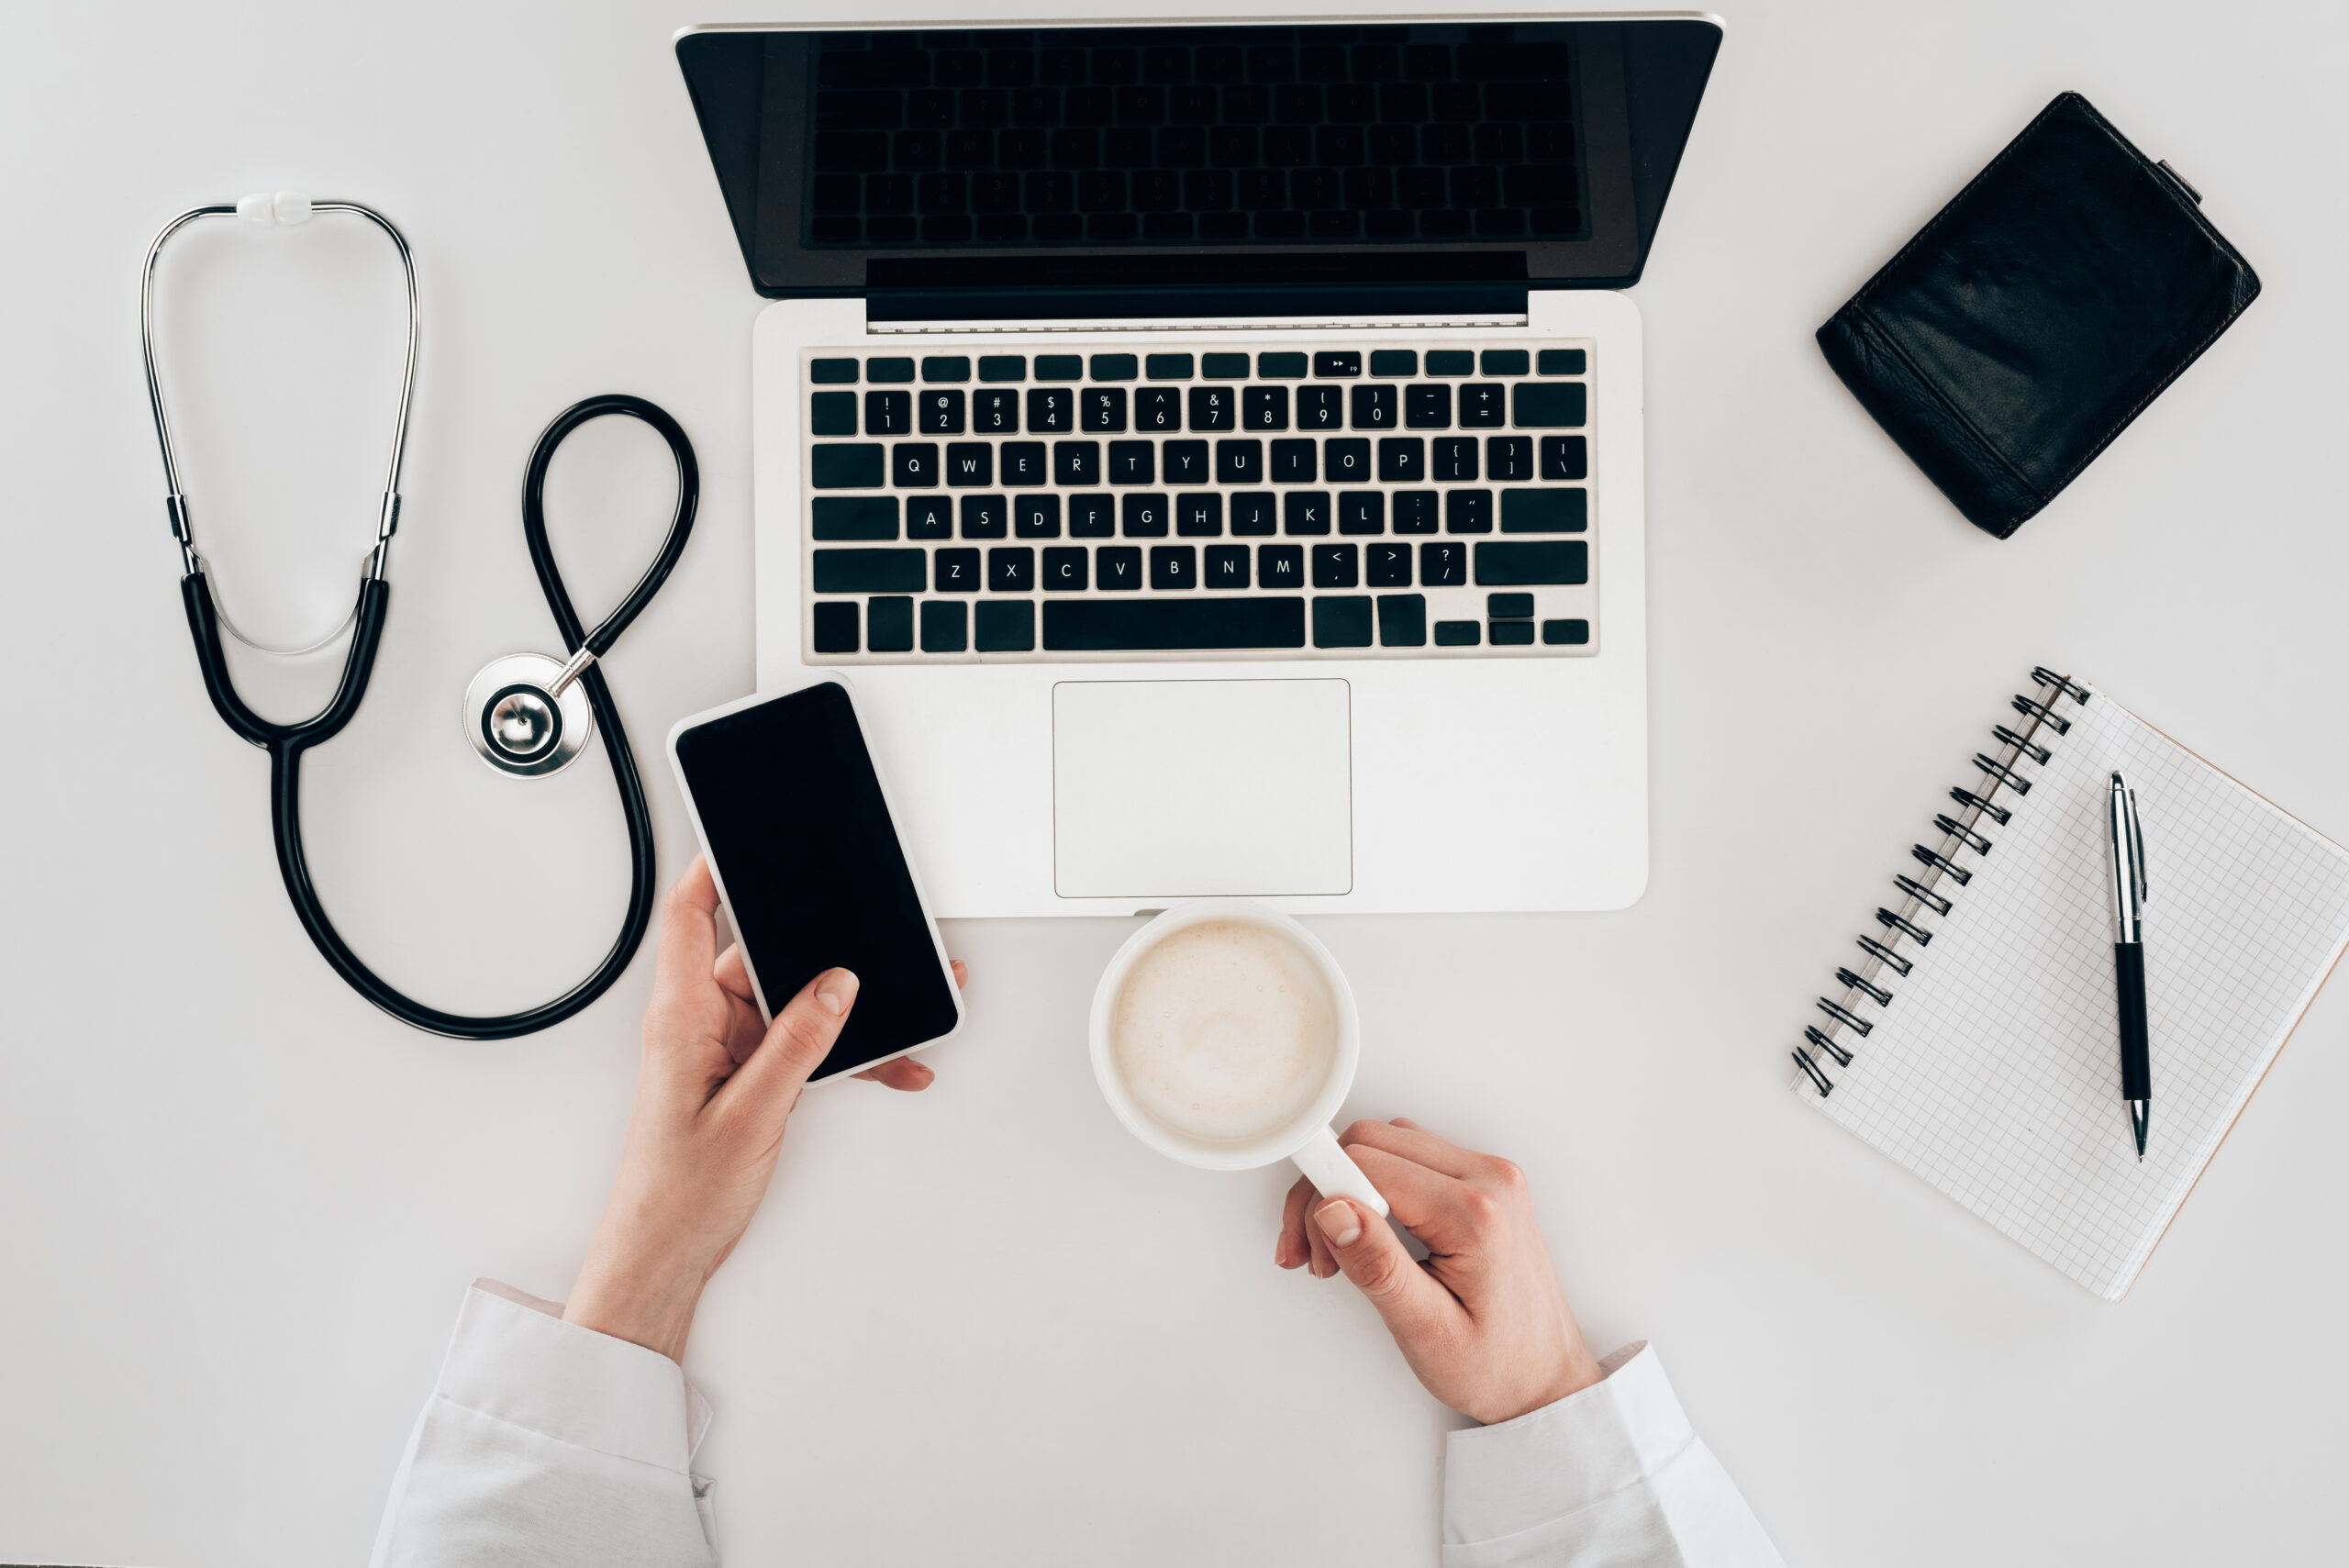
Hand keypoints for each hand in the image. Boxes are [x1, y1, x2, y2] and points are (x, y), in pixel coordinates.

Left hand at [563, 856, 963, 1360]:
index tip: (751, 833)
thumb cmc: (678, 1194)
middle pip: (762, 955)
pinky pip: (802, 1044)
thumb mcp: (751, 1113)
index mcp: (681, 1016)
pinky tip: (888, 1065)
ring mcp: (724, 1049)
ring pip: (794, 1002)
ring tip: (903, 1010)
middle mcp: (699, 1023)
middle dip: (823, 947)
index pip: (690, 915)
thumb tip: (837, 984)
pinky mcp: (745, 1075)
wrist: (664, 1257)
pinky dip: (843, 1053)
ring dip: (846, 1010)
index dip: (717, 866)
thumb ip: (797, 1044)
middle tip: (872, 935)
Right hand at [1275, 1118, 1603, 1425]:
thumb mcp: (1427, 1331)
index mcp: (1476, 1212)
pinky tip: (1368, 1234)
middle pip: (1372, 1142)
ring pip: (1387, 1144)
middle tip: (1316, 1255)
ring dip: (1348, 1187)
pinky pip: (1410, 1158)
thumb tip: (1332, 1209)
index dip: (1321, 1196)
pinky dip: (1375, 1187)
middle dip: (1326, 1193)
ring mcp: (1489, 1176)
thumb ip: (1377, 1265)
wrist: (1546, 1378)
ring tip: (1339, 1252)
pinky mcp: (1482, 1183)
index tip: (1306, 1242)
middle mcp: (1488, 1179)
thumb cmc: (1498, 1366)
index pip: (1367, 1162)